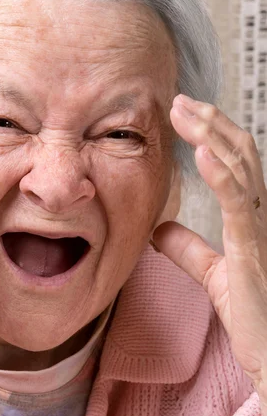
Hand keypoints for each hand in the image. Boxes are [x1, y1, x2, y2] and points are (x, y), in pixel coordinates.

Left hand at [152, 94, 266, 398]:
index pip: (236, 163)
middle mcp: (264, 214)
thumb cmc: (254, 315)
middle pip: (240, 155)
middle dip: (209, 123)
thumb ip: (189, 249)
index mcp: (252, 217)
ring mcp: (264, 229)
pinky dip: (221, 175)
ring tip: (183, 111)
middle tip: (178, 100)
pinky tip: (202, 152)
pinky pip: (240, 204)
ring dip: (211, 135)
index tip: (184, 114)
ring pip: (240, 169)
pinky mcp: (255, 250)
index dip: (213, 134)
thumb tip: (160, 230)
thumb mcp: (213, 274)